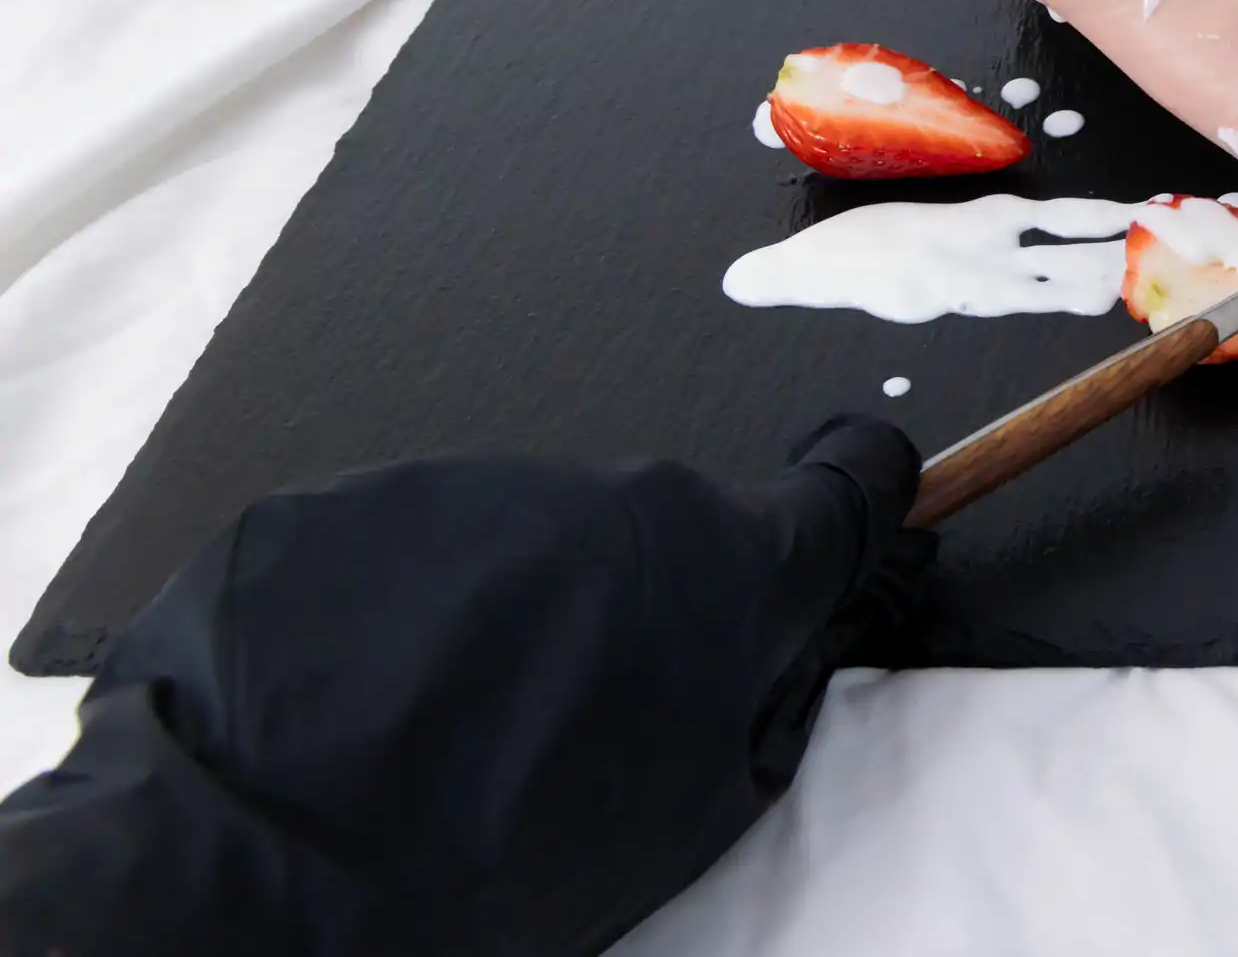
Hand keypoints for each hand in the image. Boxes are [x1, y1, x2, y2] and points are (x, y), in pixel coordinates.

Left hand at [0, 418, 931, 956]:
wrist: (263, 866)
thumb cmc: (495, 860)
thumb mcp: (692, 806)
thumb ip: (762, 692)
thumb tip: (792, 626)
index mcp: (713, 563)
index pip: (840, 491)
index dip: (860, 505)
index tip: (861, 510)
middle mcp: (602, 491)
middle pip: (656, 532)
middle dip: (635, 605)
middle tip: (572, 722)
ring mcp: (464, 484)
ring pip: (523, 536)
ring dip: (505, 611)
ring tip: (444, 732)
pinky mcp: (343, 502)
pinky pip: (403, 547)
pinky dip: (396, 613)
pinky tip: (364, 708)